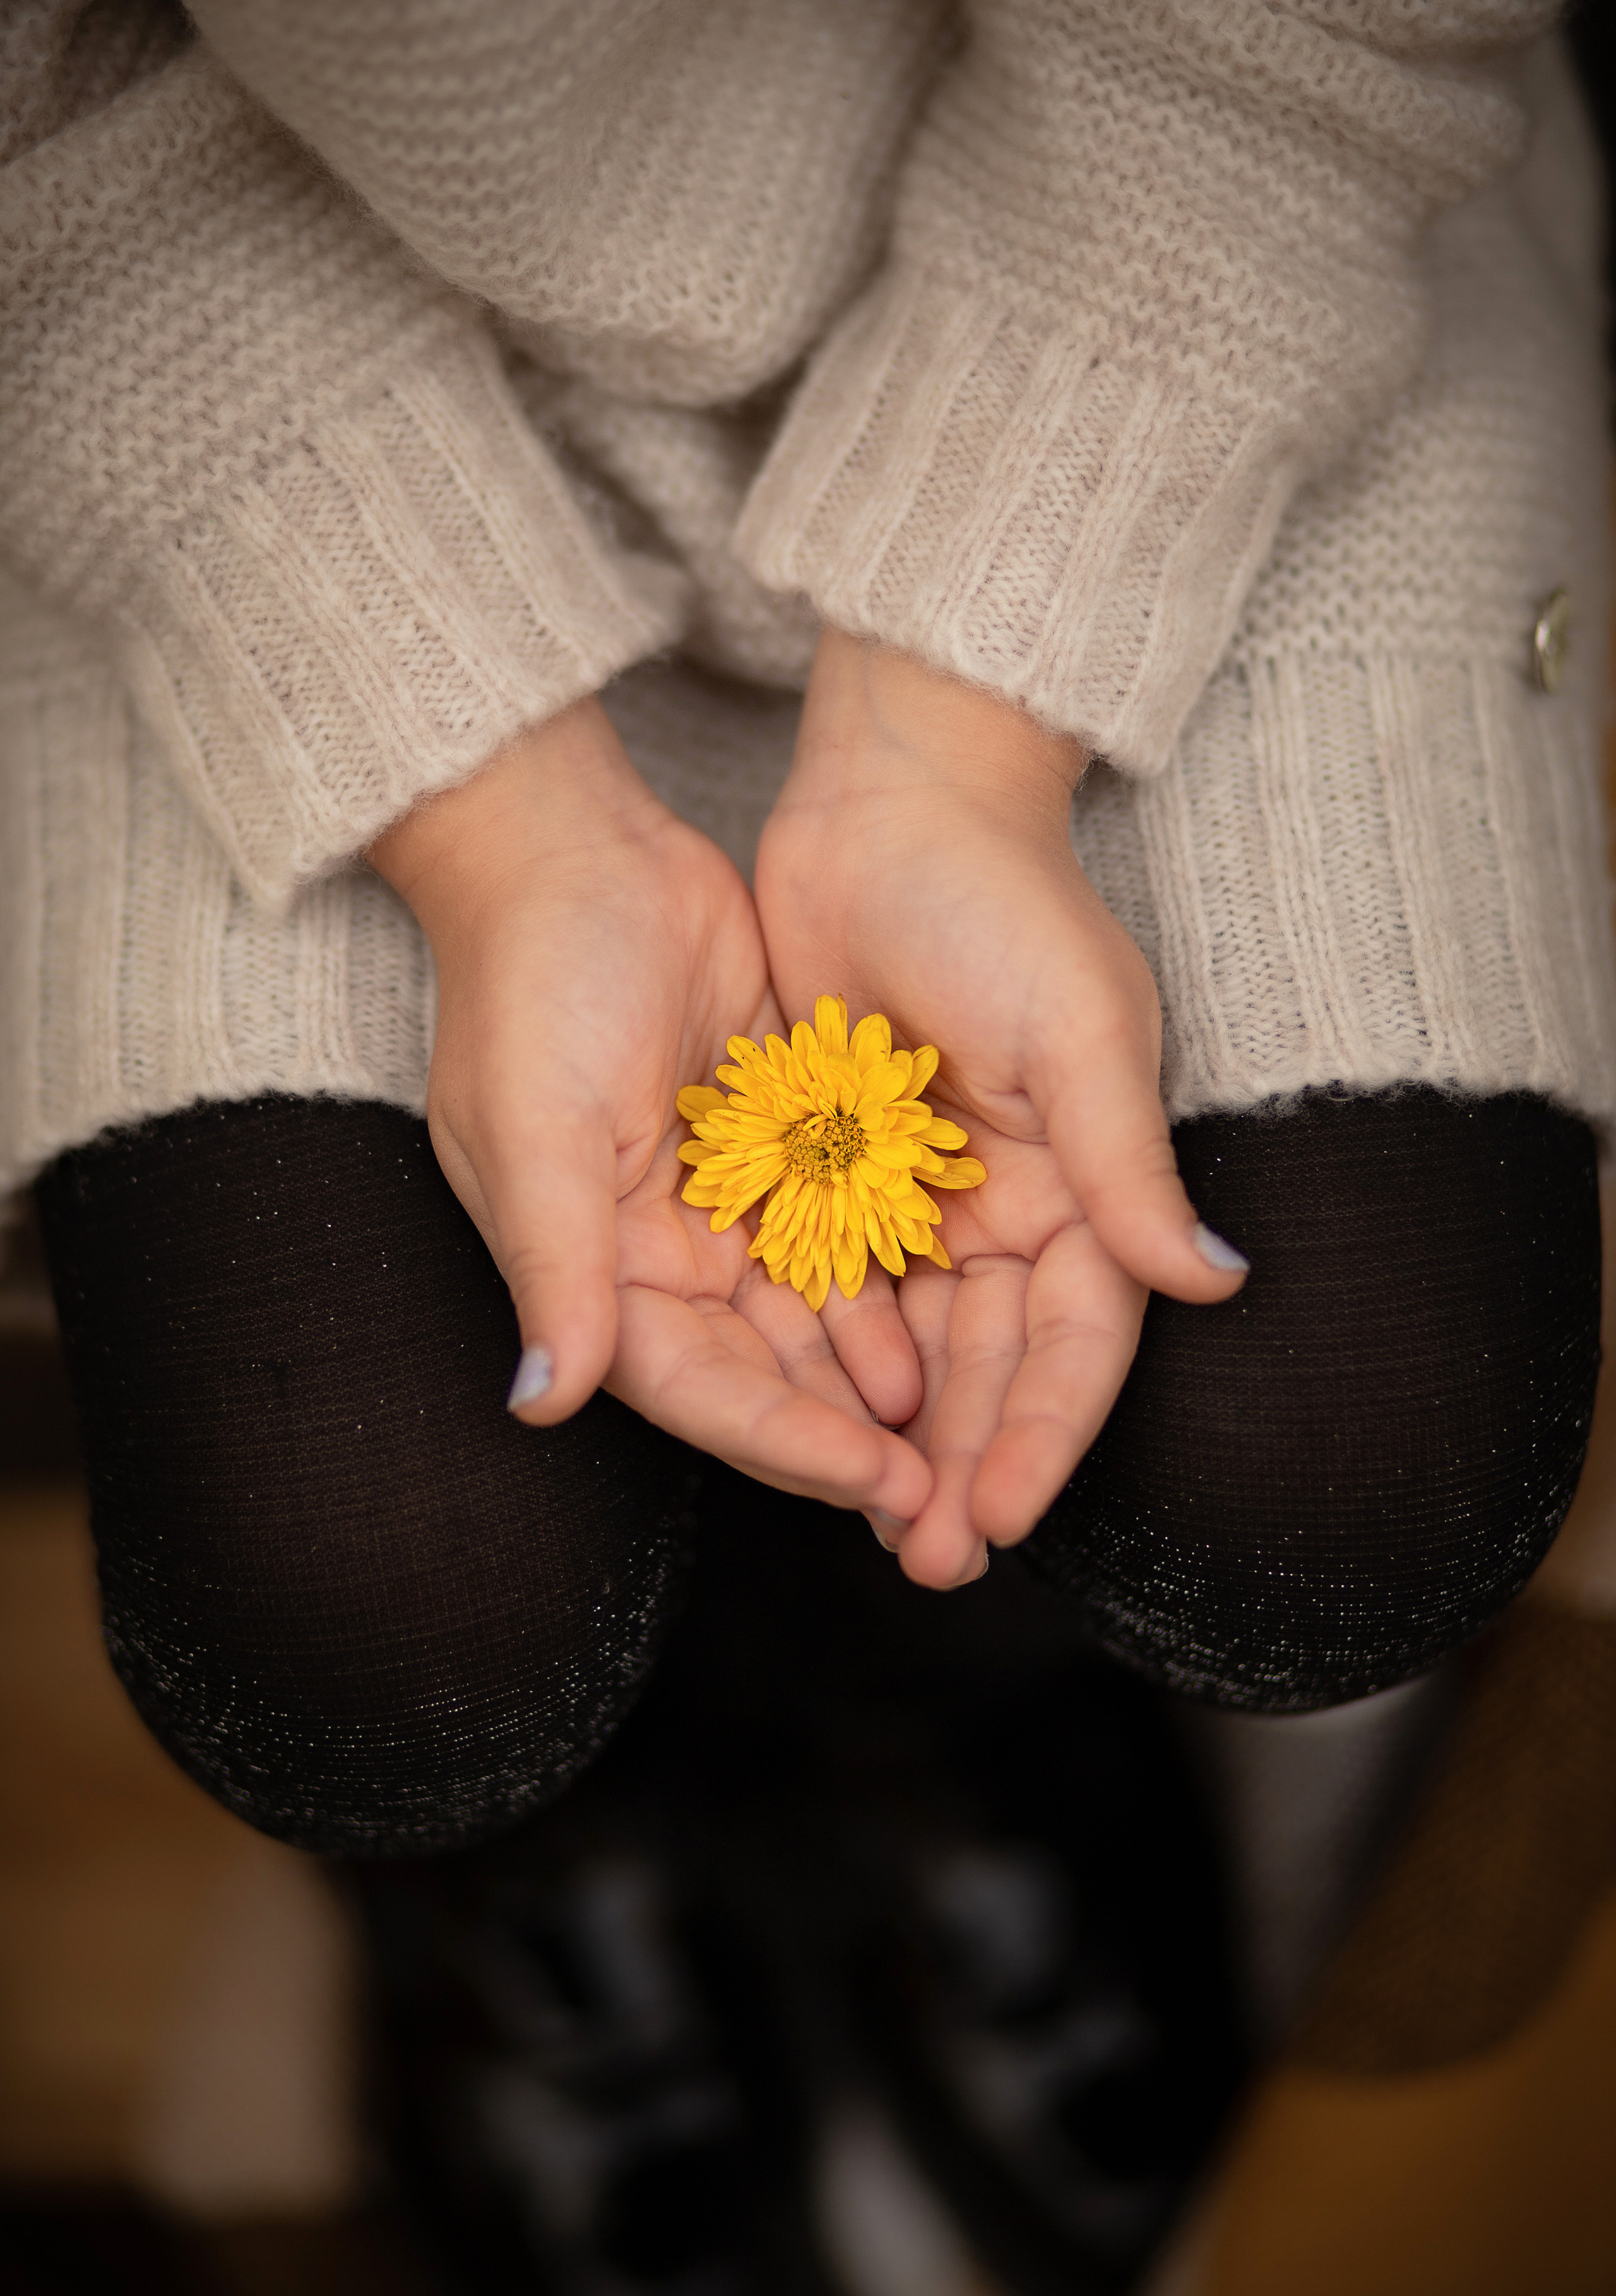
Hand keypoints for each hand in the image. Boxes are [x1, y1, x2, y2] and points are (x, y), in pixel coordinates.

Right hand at [367, 700, 929, 1519]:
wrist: (575, 849)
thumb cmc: (532, 981)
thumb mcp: (537, 1127)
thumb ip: (556, 1263)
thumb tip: (544, 1397)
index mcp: (592, 1268)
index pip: (698, 1388)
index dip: (786, 1442)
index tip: (877, 1481)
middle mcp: (658, 1257)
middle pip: (765, 1379)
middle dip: (846, 1447)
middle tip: (945, 1510)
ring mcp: (725, 1205)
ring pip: (816, 1325)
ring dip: (883, 1387)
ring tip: (969, 1446)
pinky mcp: (782, 1147)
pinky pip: (848, 1242)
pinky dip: (892, 1293)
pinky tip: (956, 1336)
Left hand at [753, 631, 1247, 1586]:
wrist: (894, 800)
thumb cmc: (1002, 902)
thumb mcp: (1079, 1033)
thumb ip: (1126, 1166)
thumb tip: (1213, 1282)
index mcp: (1086, 1184)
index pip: (1077, 1340)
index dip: (1044, 1433)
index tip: (1000, 1516)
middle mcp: (1015, 1203)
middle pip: (996, 1365)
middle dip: (968, 1464)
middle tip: (927, 1560)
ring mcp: (926, 1191)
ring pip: (921, 1346)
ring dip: (903, 1436)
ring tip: (871, 1522)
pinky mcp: (844, 1166)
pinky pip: (845, 1286)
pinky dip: (838, 1356)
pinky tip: (814, 1419)